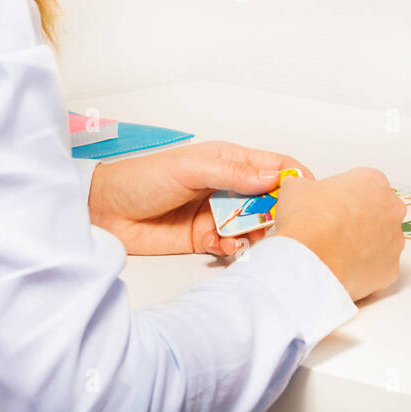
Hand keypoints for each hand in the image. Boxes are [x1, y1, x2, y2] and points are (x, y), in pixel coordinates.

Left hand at [88, 140, 309, 256]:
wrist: (104, 211)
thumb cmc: (142, 178)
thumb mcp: (190, 168)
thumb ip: (233, 173)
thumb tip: (272, 178)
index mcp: (230, 162)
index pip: (275, 166)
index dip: (294, 178)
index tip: (306, 195)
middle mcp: (229, 187)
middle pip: (270, 200)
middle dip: (277, 213)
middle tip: (274, 224)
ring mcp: (219, 214)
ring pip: (255, 226)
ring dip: (256, 234)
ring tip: (247, 238)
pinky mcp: (207, 239)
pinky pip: (234, 246)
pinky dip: (235, 250)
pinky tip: (225, 248)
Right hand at [272, 167, 405, 301]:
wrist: (311, 257)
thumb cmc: (309, 220)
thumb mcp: (296, 187)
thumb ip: (304, 184)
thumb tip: (299, 188)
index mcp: (373, 182)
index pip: (363, 185)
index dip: (344, 196)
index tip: (331, 205)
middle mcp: (391, 209)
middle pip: (378, 212)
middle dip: (360, 219)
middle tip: (335, 228)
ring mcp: (395, 240)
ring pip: (382, 241)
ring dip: (364, 244)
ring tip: (337, 251)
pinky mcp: (391, 268)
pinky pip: (379, 267)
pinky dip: (365, 269)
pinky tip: (345, 268)